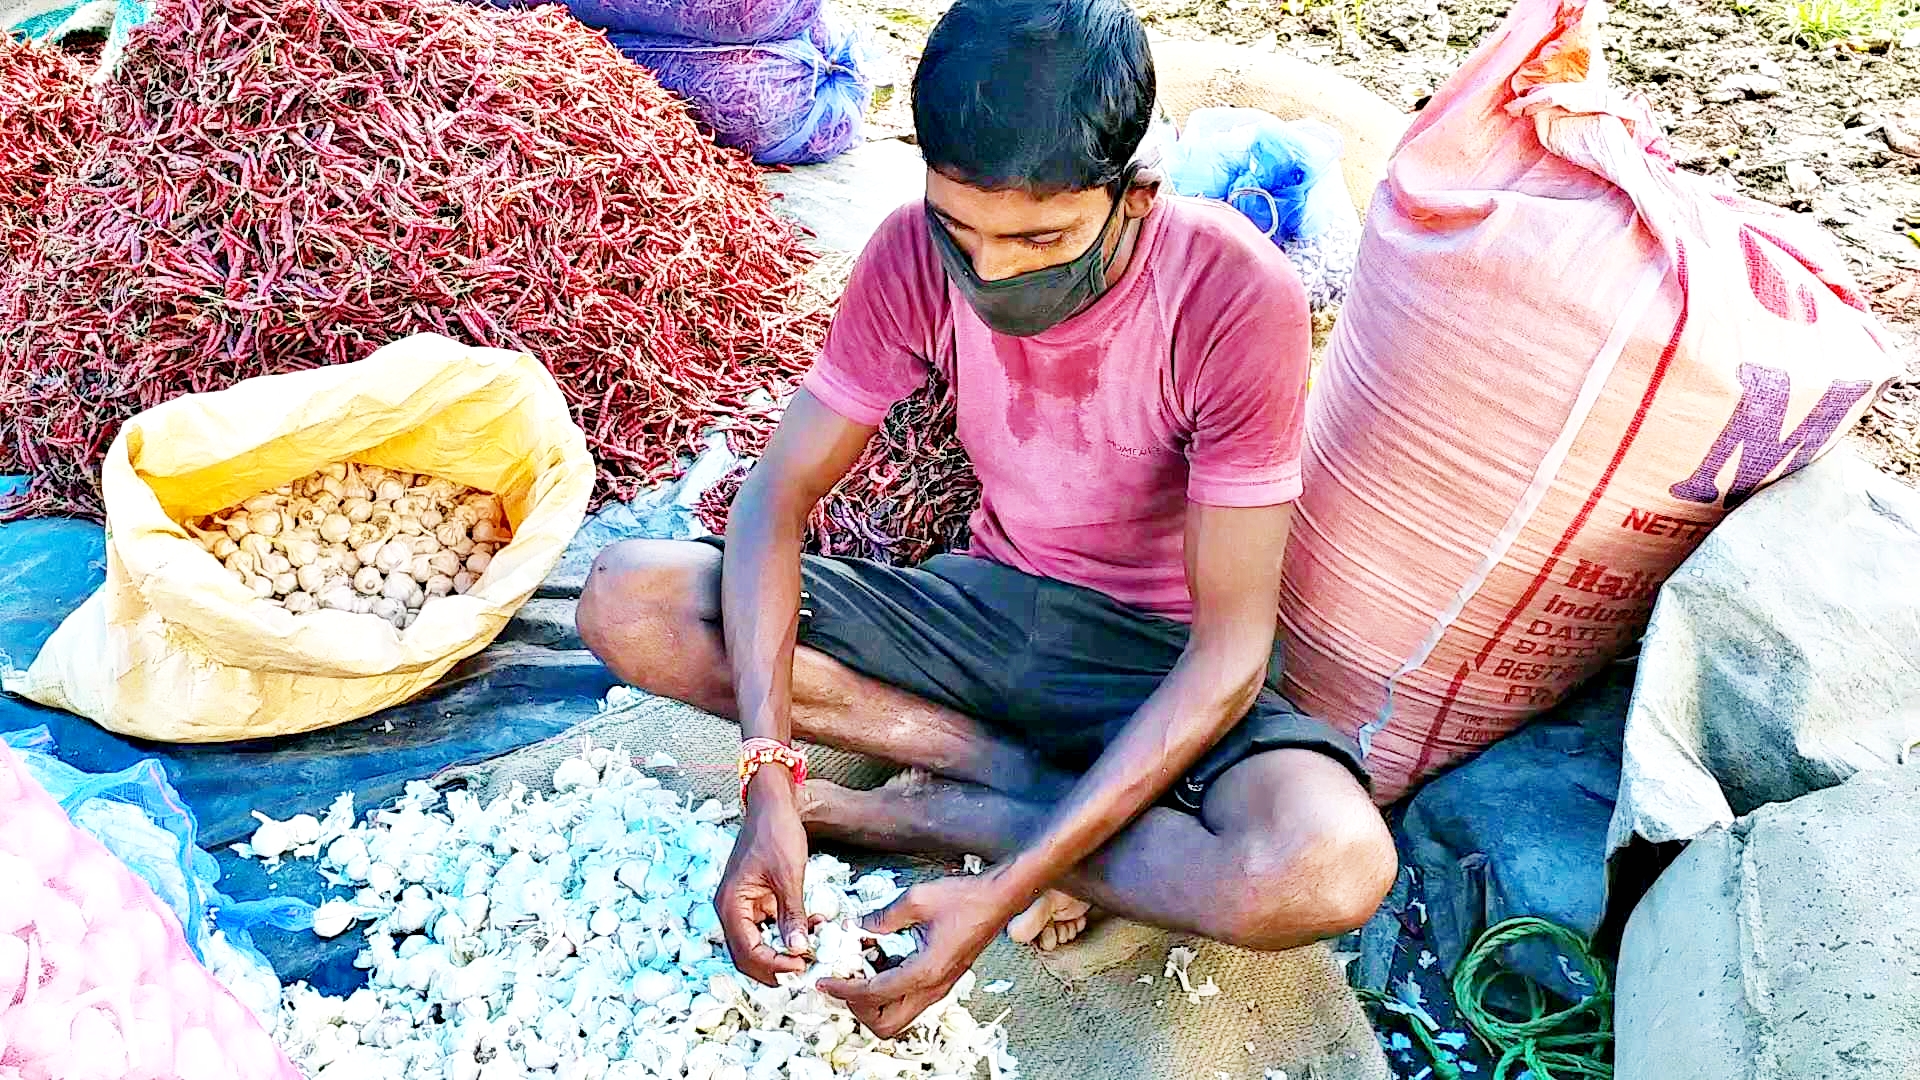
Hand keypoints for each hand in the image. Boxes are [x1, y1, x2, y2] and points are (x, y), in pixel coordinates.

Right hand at [715, 769, 812, 985]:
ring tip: (814, 947)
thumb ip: (791, 914)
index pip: (748, 951)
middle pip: (747, 955)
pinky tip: (812, 927)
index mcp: (731, 904)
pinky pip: (768, 926)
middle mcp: (731, 909)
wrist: (773, 803)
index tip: (802, 966)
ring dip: (783, 951)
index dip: (774, 965)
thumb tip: (799, 949)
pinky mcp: (756, 900)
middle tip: (807, 969)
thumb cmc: (775, 832)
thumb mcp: (788, 875)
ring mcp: (743, 905)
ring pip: (758, 944)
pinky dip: (787, 932)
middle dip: (776, 966)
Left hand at [818, 871, 1020, 1038]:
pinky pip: (908, 1000)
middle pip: (886, 1025)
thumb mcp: (917, 899)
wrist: (999, 900)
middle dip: (858, 1009)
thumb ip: (883, 916)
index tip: (824, 981)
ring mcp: (939, 987)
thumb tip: (859, 925)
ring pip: (898, 1017)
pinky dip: (888, 991)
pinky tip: (880, 960)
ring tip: (860, 971)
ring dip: (873, 1002)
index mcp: (925, 972)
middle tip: (843, 982)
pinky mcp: (941, 981)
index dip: (843, 990)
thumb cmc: (966, 898)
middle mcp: (933, 987)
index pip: (874, 995)